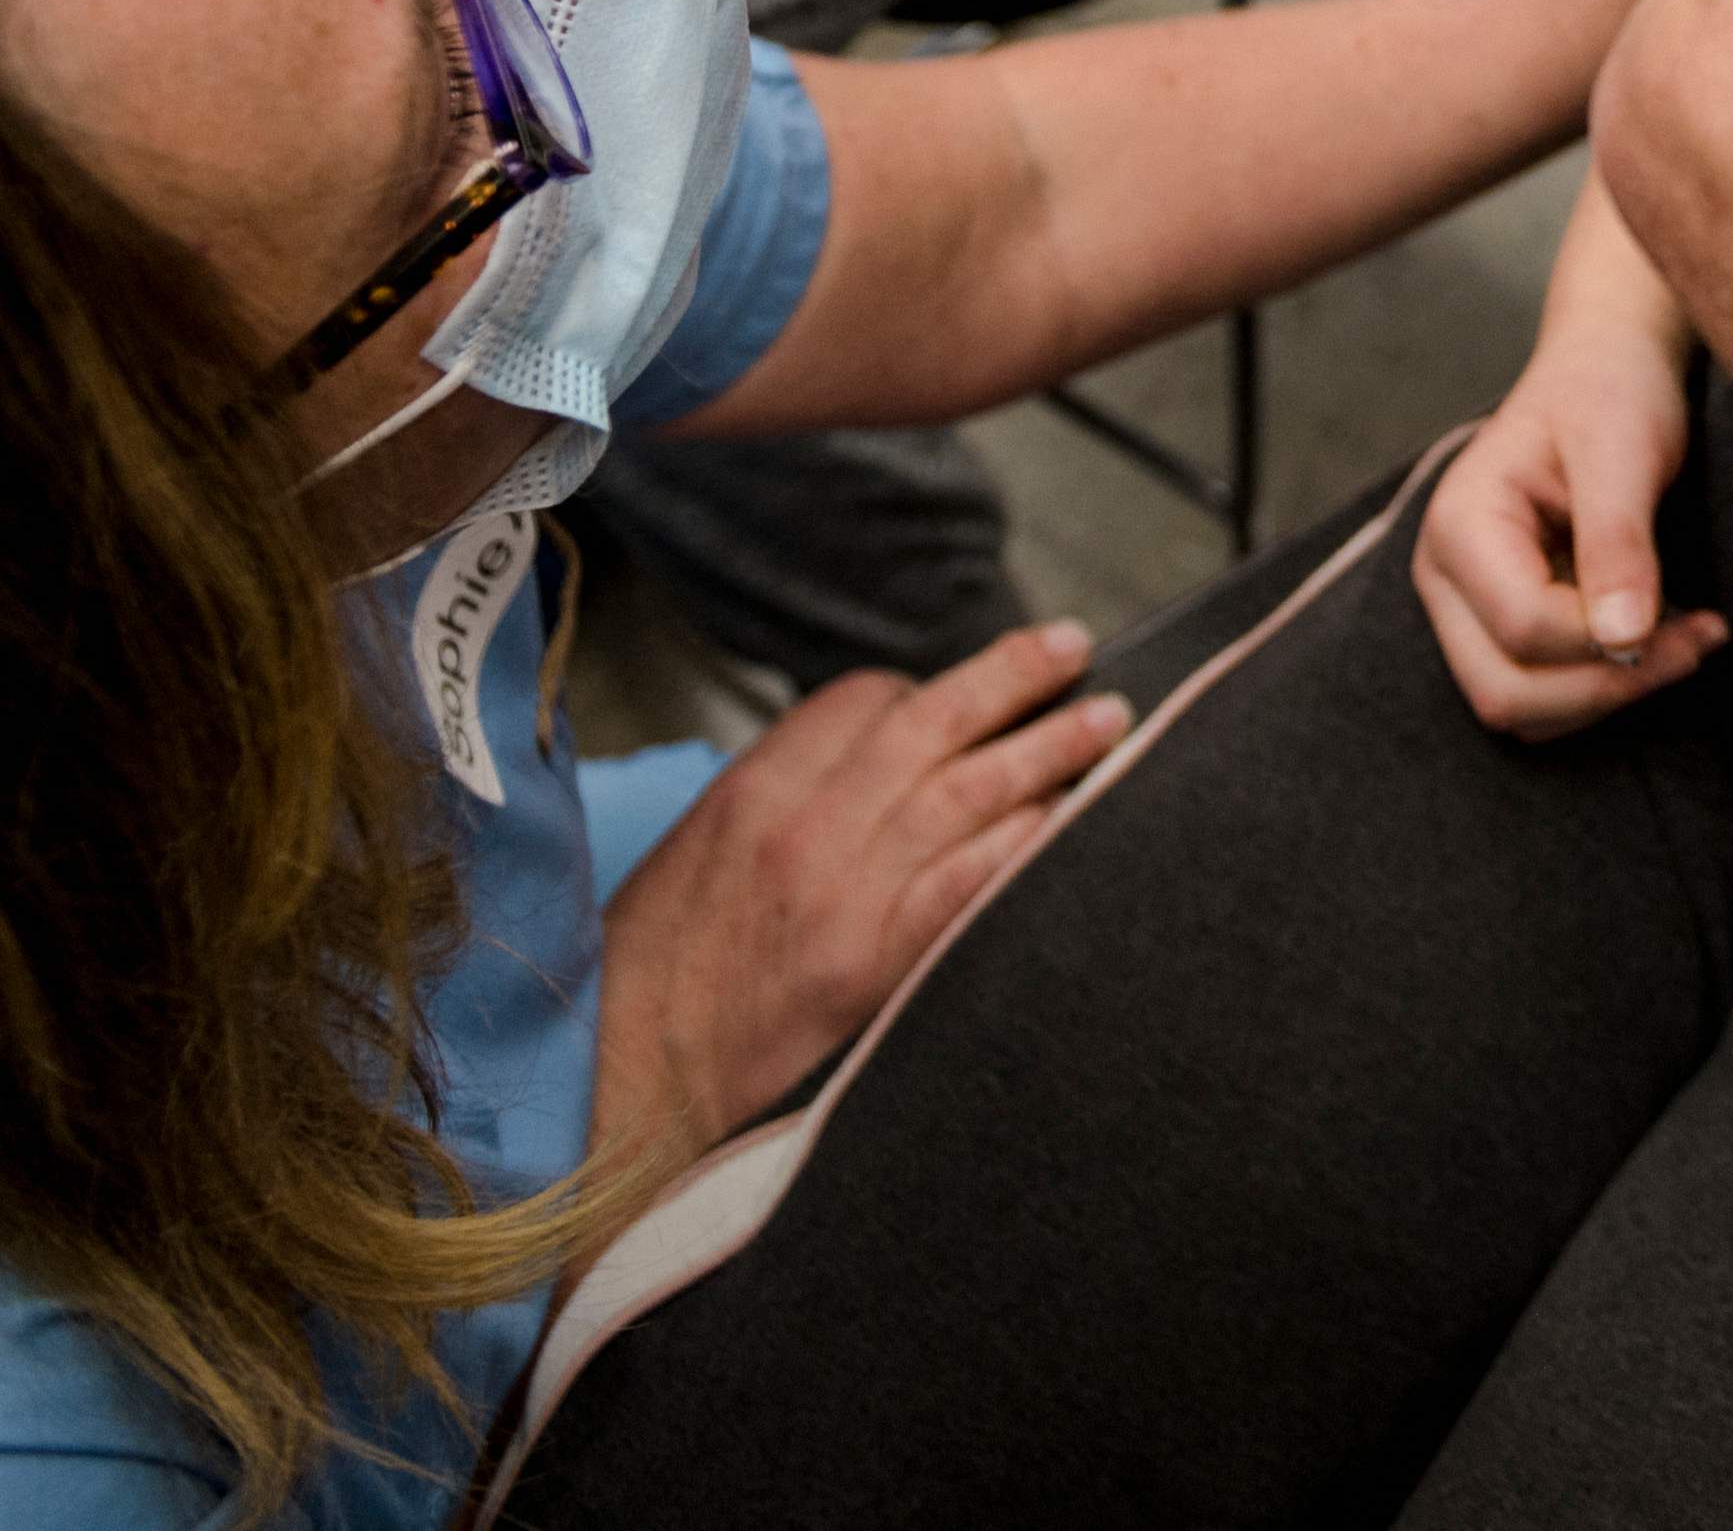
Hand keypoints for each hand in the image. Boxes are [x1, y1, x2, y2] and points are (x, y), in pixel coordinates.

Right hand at [593, 617, 1129, 1158]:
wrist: (623, 1083)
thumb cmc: (653, 973)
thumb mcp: (695, 852)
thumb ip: (782, 799)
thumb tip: (867, 768)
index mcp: (754, 792)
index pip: (863, 700)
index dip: (921, 690)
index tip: (957, 700)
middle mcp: (806, 829)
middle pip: (934, 724)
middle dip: (1013, 676)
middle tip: (1073, 649)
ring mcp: (847, 895)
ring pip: (972, 792)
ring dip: (1051, 751)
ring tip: (1109, 722)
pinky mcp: (876, 965)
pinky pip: (973, 883)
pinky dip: (1028, 844)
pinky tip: (1073, 822)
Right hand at [1418, 323, 1729, 735]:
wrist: (1607, 368)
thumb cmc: (1611, 393)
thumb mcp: (1623, 450)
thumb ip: (1617, 540)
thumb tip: (1624, 639)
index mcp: (1460, 527)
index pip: (1524, 627)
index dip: (1611, 644)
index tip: (1700, 622)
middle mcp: (1446, 578)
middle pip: (1503, 691)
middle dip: (1606, 688)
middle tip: (1696, 647)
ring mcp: (1469, 608)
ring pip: (1520, 709)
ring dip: (1607, 695)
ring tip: (1689, 640)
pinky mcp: (1504, 625)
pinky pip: (1542, 696)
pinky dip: (1602, 687)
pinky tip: (1663, 640)